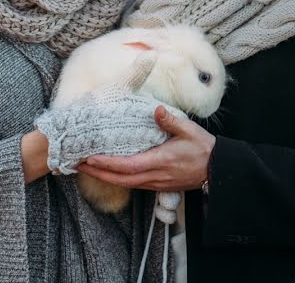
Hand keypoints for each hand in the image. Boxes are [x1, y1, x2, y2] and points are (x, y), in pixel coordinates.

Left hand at [77, 105, 215, 192]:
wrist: (217, 171)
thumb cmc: (204, 149)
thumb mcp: (190, 131)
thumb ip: (171, 121)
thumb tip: (156, 109)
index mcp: (159, 161)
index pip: (126, 165)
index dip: (106, 163)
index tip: (89, 157)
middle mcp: (154, 176)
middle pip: (119, 178)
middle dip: (97, 172)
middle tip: (77, 163)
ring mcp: (155, 183)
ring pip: (124, 183)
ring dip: (105, 177)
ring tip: (87, 167)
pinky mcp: (157, 185)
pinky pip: (133, 184)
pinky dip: (117, 179)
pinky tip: (109, 172)